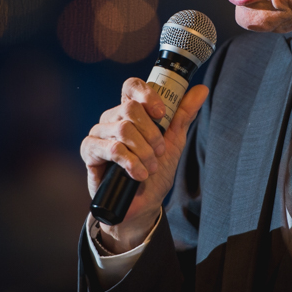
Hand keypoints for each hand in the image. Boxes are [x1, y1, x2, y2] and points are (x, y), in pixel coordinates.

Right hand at [80, 77, 208, 252]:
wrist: (142, 205)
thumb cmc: (155, 172)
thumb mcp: (174, 142)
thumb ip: (183, 115)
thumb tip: (201, 89)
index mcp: (130, 112)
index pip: (132, 86)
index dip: (146, 94)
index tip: (161, 113)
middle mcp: (112, 118)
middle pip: (130, 108)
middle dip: (151, 133)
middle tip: (159, 152)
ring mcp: (99, 133)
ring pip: (123, 129)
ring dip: (143, 151)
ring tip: (150, 168)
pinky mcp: (89, 151)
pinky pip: (111, 148)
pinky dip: (130, 162)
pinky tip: (138, 175)